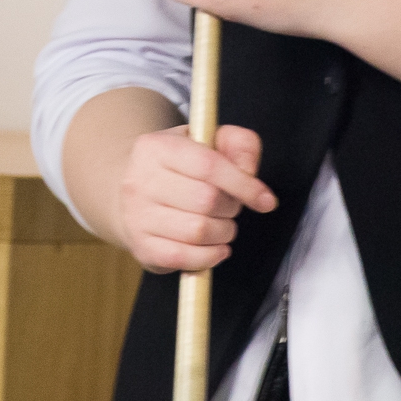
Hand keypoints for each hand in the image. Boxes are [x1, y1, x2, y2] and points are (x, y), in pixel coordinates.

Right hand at [117, 122, 276, 272]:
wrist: (134, 193)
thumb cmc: (179, 166)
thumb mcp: (208, 141)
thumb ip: (239, 144)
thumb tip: (249, 172)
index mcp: (157, 147)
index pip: (208, 165)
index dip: (243, 184)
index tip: (266, 200)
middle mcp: (140, 180)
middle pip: (206, 200)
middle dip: (231, 208)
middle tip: (231, 206)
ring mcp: (137, 217)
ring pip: (198, 231)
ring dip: (224, 233)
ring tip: (223, 226)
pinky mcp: (142, 247)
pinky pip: (185, 258)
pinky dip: (210, 256)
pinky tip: (216, 247)